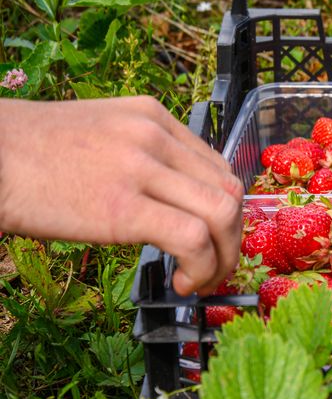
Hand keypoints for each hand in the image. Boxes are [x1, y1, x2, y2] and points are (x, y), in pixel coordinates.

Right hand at [0, 96, 243, 296]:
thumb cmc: (31, 154)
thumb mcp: (101, 132)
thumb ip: (143, 153)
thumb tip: (174, 195)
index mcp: (152, 117)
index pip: (217, 167)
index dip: (225, 211)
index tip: (215, 239)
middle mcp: (155, 136)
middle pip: (229, 191)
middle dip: (232, 238)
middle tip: (216, 267)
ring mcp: (141, 168)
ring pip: (221, 214)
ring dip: (223, 258)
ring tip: (201, 280)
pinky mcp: (123, 207)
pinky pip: (192, 238)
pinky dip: (201, 267)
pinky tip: (181, 282)